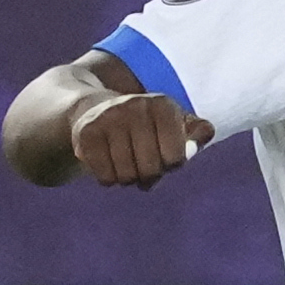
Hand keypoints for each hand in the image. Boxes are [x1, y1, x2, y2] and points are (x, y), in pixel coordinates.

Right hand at [72, 85, 214, 188]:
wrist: (96, 109)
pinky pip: (105, 176)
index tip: (166, 156)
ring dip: (129, 179)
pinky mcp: (86, 132)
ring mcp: (109, 118)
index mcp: (163, 105)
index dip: (172, 165)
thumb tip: (195, 147)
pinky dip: (109, 179)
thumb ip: (198, 133)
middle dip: (151, 176)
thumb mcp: (177, 123)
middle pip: (151, 169)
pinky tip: (109, 166)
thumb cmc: (147, 125)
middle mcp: (136, 106)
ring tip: (128, 166)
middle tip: (146, 168)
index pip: (176, 158)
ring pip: (127, 175)